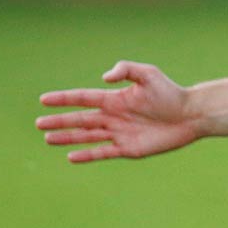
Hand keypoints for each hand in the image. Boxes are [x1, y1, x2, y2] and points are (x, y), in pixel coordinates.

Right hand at [36, 61, 200, 163]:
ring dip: (67, 138)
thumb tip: (103, 78)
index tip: (44, 100)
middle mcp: (113, 116)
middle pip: (80, 119)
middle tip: (38, 123)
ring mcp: (119, 133)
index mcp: (115, 98)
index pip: (83, 99)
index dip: (64, 100)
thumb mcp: (148, 74)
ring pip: (87, 136)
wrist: (189, 115)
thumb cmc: (170, 93)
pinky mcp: (128, 149)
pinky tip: (71, 156)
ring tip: (48, 138)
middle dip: (59, 121)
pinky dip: (87, 155)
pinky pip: (102, 152)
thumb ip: (125, 70)